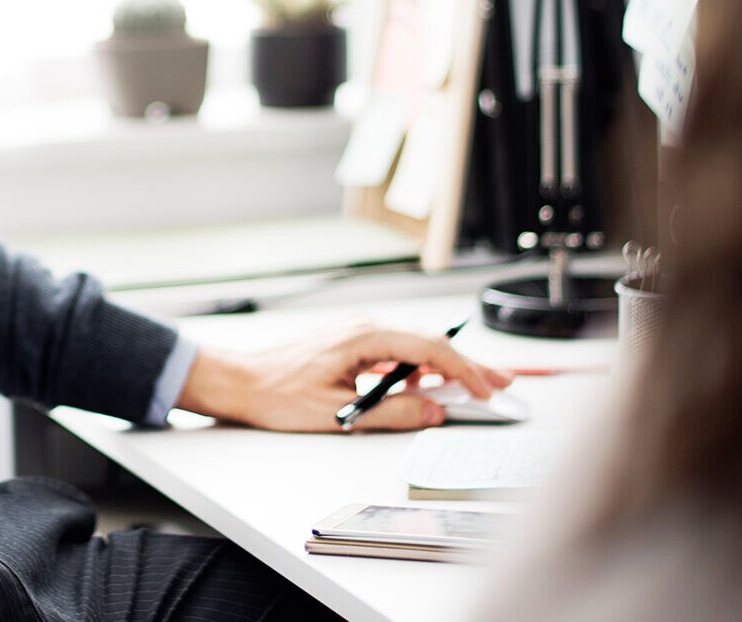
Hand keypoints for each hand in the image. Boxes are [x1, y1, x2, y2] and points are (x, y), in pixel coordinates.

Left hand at [174, 323, 513, 432]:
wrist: (240, 381)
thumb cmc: (277, 393)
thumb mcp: (338, 413)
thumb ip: (391, 413)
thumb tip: (433, 411)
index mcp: (364, 338)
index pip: (429, 349)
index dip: (464, 370)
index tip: (488, 389)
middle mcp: (364, 328)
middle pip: (428, 343)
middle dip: (467, 365)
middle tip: (501, 382)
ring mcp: (358, 334)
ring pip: (414, 346)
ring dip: (445, 366)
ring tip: (474, 385)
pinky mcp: (351, 344)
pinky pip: (395, 352)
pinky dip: (418, 367)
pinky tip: (426, 385)